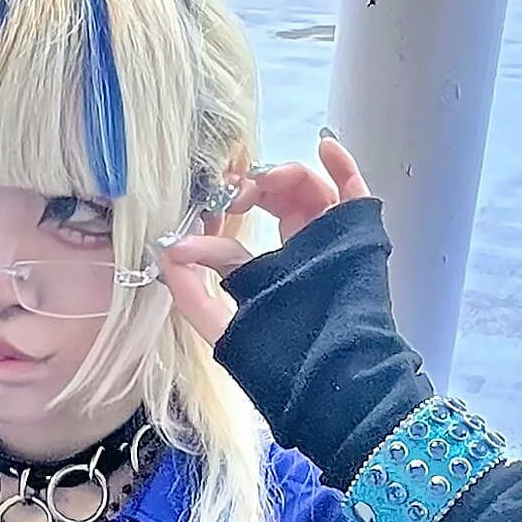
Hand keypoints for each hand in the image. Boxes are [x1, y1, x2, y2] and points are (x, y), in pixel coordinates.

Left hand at [156, 133, 371, 342]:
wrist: (327, 376)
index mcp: (269, 276)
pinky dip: (341, 163)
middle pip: (276, 204)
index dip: (215, 226)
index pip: (237, 241)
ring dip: (283, 174)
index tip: (198, 214)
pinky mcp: (357, 236)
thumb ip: (190, 295)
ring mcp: (330, 243)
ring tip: (264, 178)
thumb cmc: (277, 361)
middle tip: (232, 190)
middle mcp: (300, 256)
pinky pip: (353, 190)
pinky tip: (324, 145)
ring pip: (309, 191)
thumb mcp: (221, 327)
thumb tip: (164, 251)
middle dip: (250, 188)